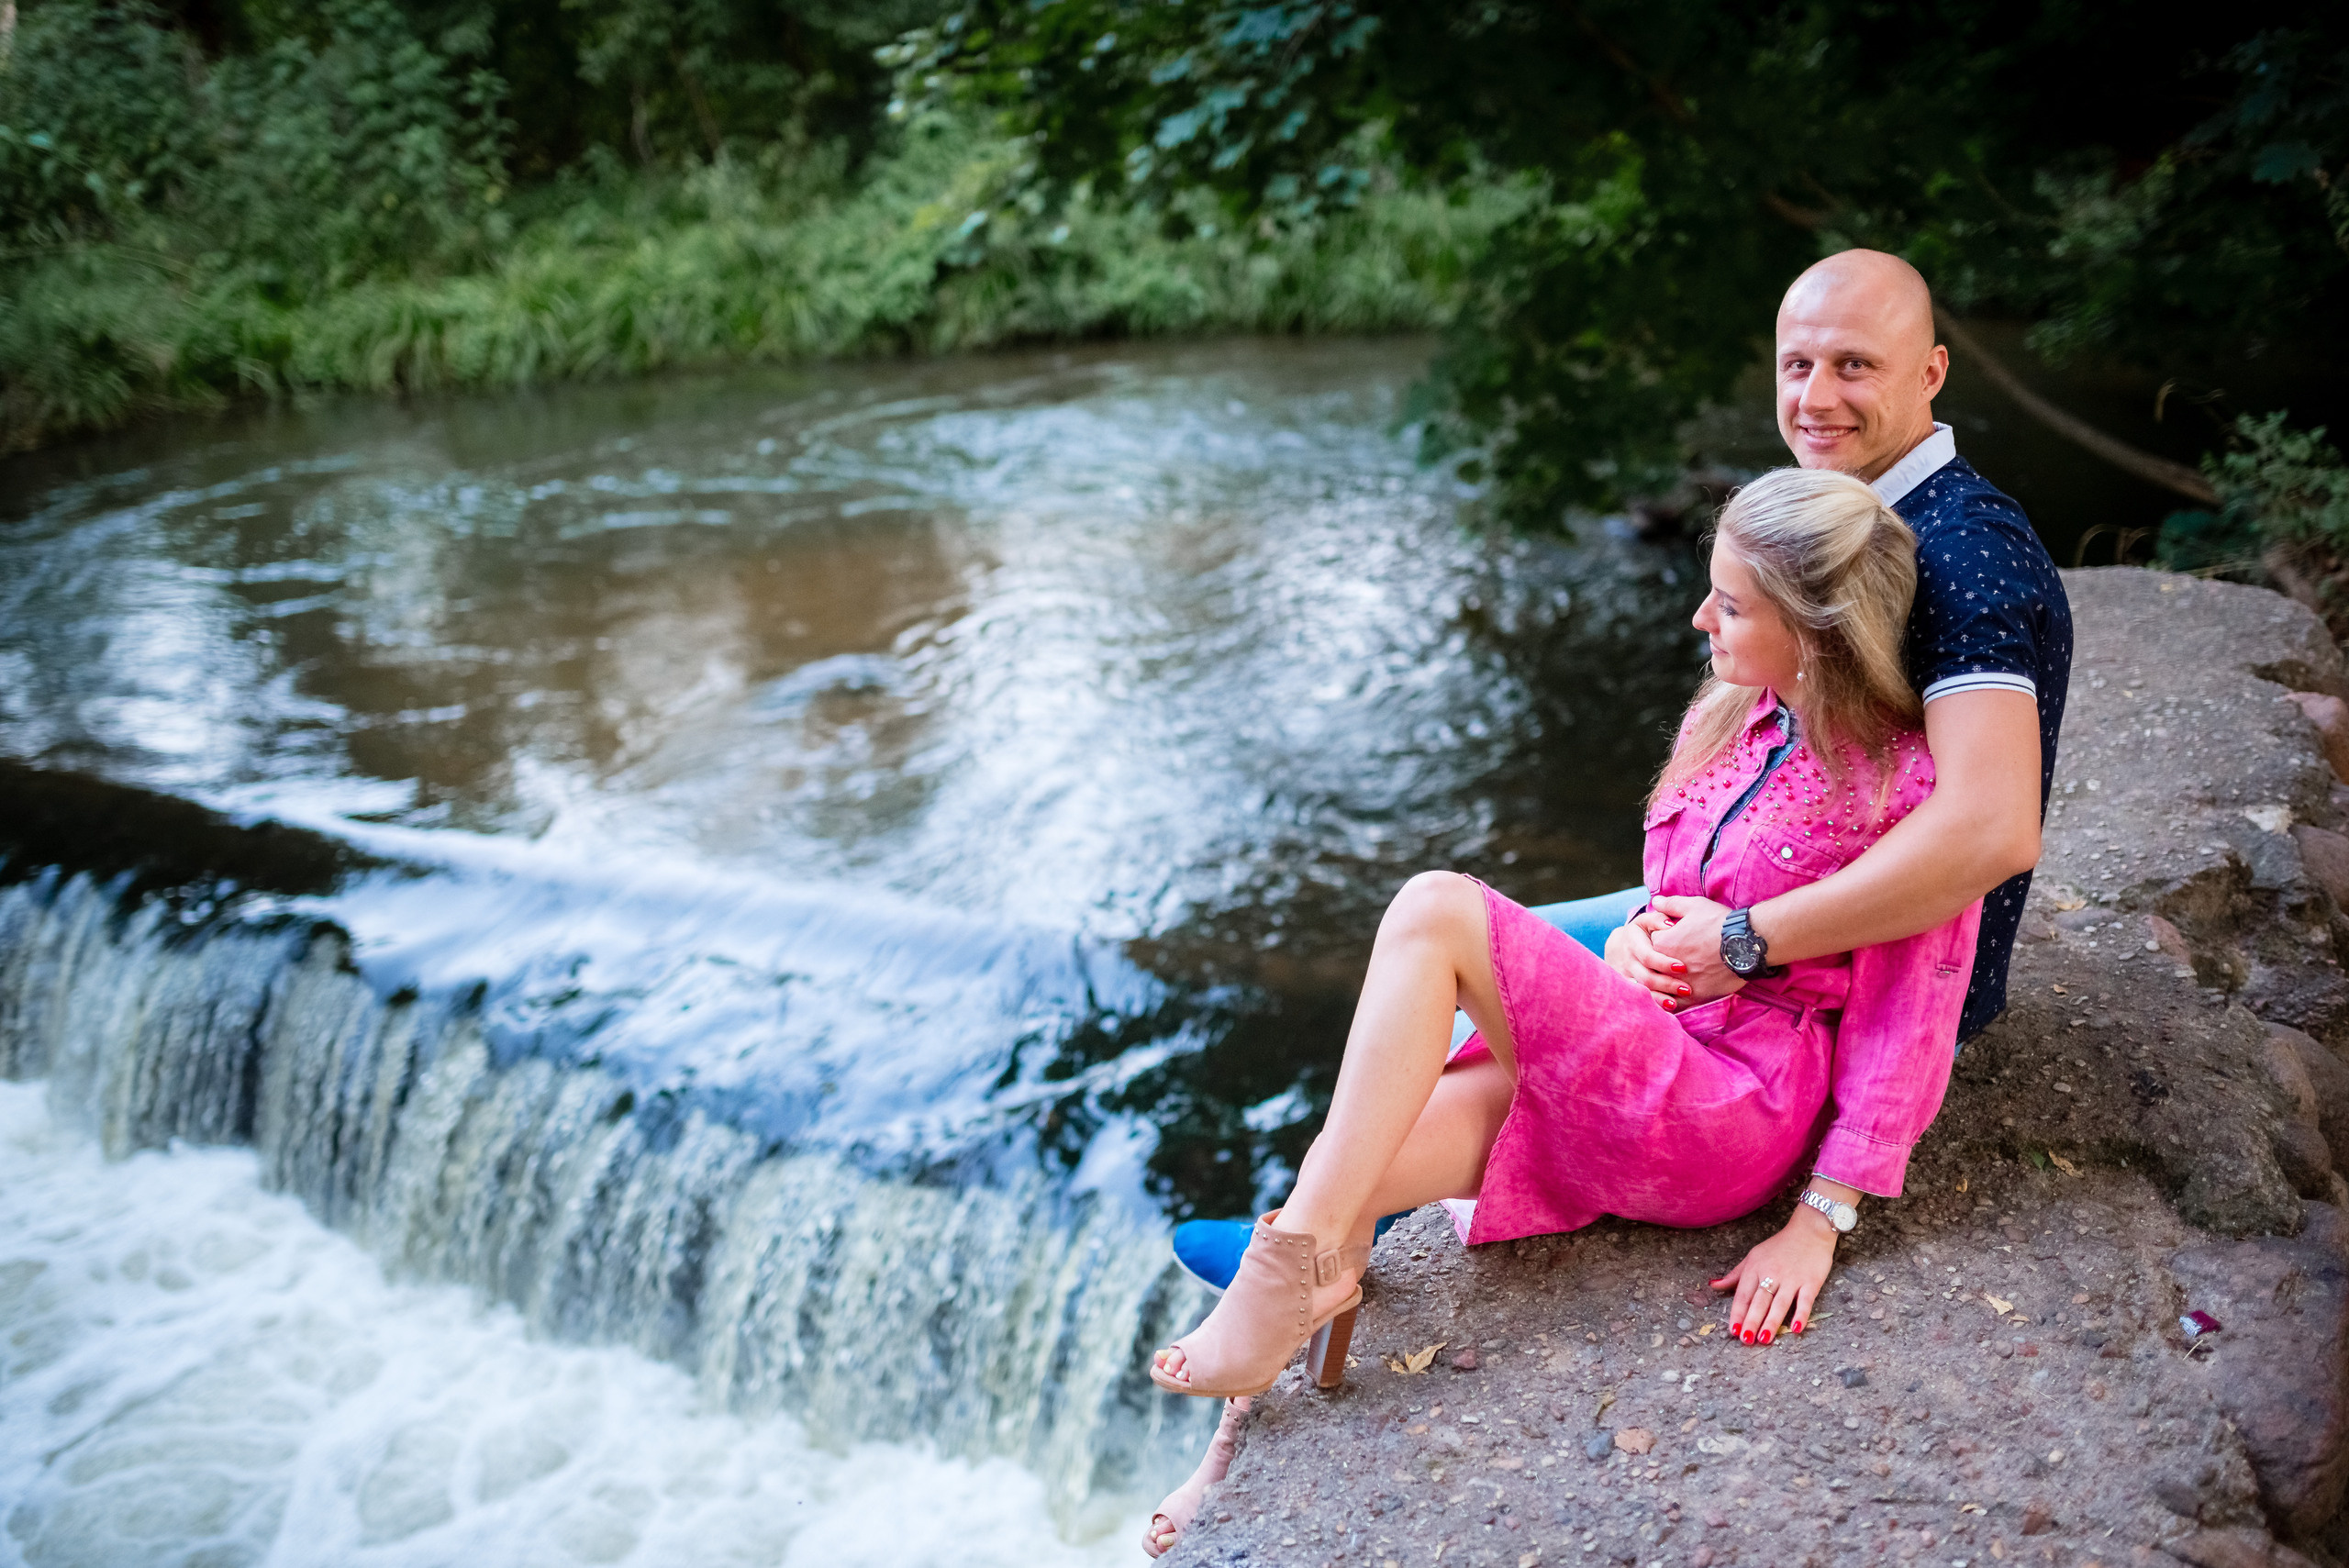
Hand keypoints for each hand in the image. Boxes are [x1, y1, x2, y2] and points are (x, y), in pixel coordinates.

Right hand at [1603, 917, 1696, 1009]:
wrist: (1616, 947)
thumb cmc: (1639, 933)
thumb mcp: (1645, 921)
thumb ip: (1659, 919)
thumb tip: (1671, 925)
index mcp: (1633, 944)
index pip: (1648, 956)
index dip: (1665, 963)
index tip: (1683, 967)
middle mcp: (1627, 962)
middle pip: (1646, 977)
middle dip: (1667, 984)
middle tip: (1687, 989)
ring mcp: (1625, 978)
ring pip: (1641, 992)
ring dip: (1659, 999)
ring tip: (1675, 1004)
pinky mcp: (1626, 989)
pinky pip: (1638, 1000)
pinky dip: (1652, 1006)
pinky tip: (1665, 1010)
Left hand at [1646, 896, 1745, 1001]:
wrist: (1747, 944)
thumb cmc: (1720, 923)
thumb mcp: (1694, 906)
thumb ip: (1671, 904)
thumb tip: (1655, 900)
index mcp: (1662, 943)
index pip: (1648, 944)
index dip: (1659, 940)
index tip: (1671, 939)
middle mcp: (1666, 966)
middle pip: (1651, 968)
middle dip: (1658, 964)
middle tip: (1673, 959)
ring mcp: (1680, 984)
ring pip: (1660, 990)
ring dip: (1662, 985)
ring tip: (1672, 979)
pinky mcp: (1695, 997)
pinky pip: (1676, 1004)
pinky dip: (1674, 1001)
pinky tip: (1678, 997)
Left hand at [1710, 1204, 1838, 1344]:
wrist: (1809, 1230)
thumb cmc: (1779, 1246)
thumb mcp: (1753, 1256)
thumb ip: (1735, 1274)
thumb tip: (1713, 1285)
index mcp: (1755, 1268)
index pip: (1743, 1294)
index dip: (1738, 1313)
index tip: (1733, 1331)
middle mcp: (1772, 1274)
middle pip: (1760, 1301)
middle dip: (1752, 1321)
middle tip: (1746, 1340)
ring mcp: (1792, 1278)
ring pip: (1780, 1303)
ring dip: (1771, 1321)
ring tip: (1764, 1339)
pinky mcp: (1811, 1282)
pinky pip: (1805, 1300)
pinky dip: (1801, 1314)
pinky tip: (1796, 1328)